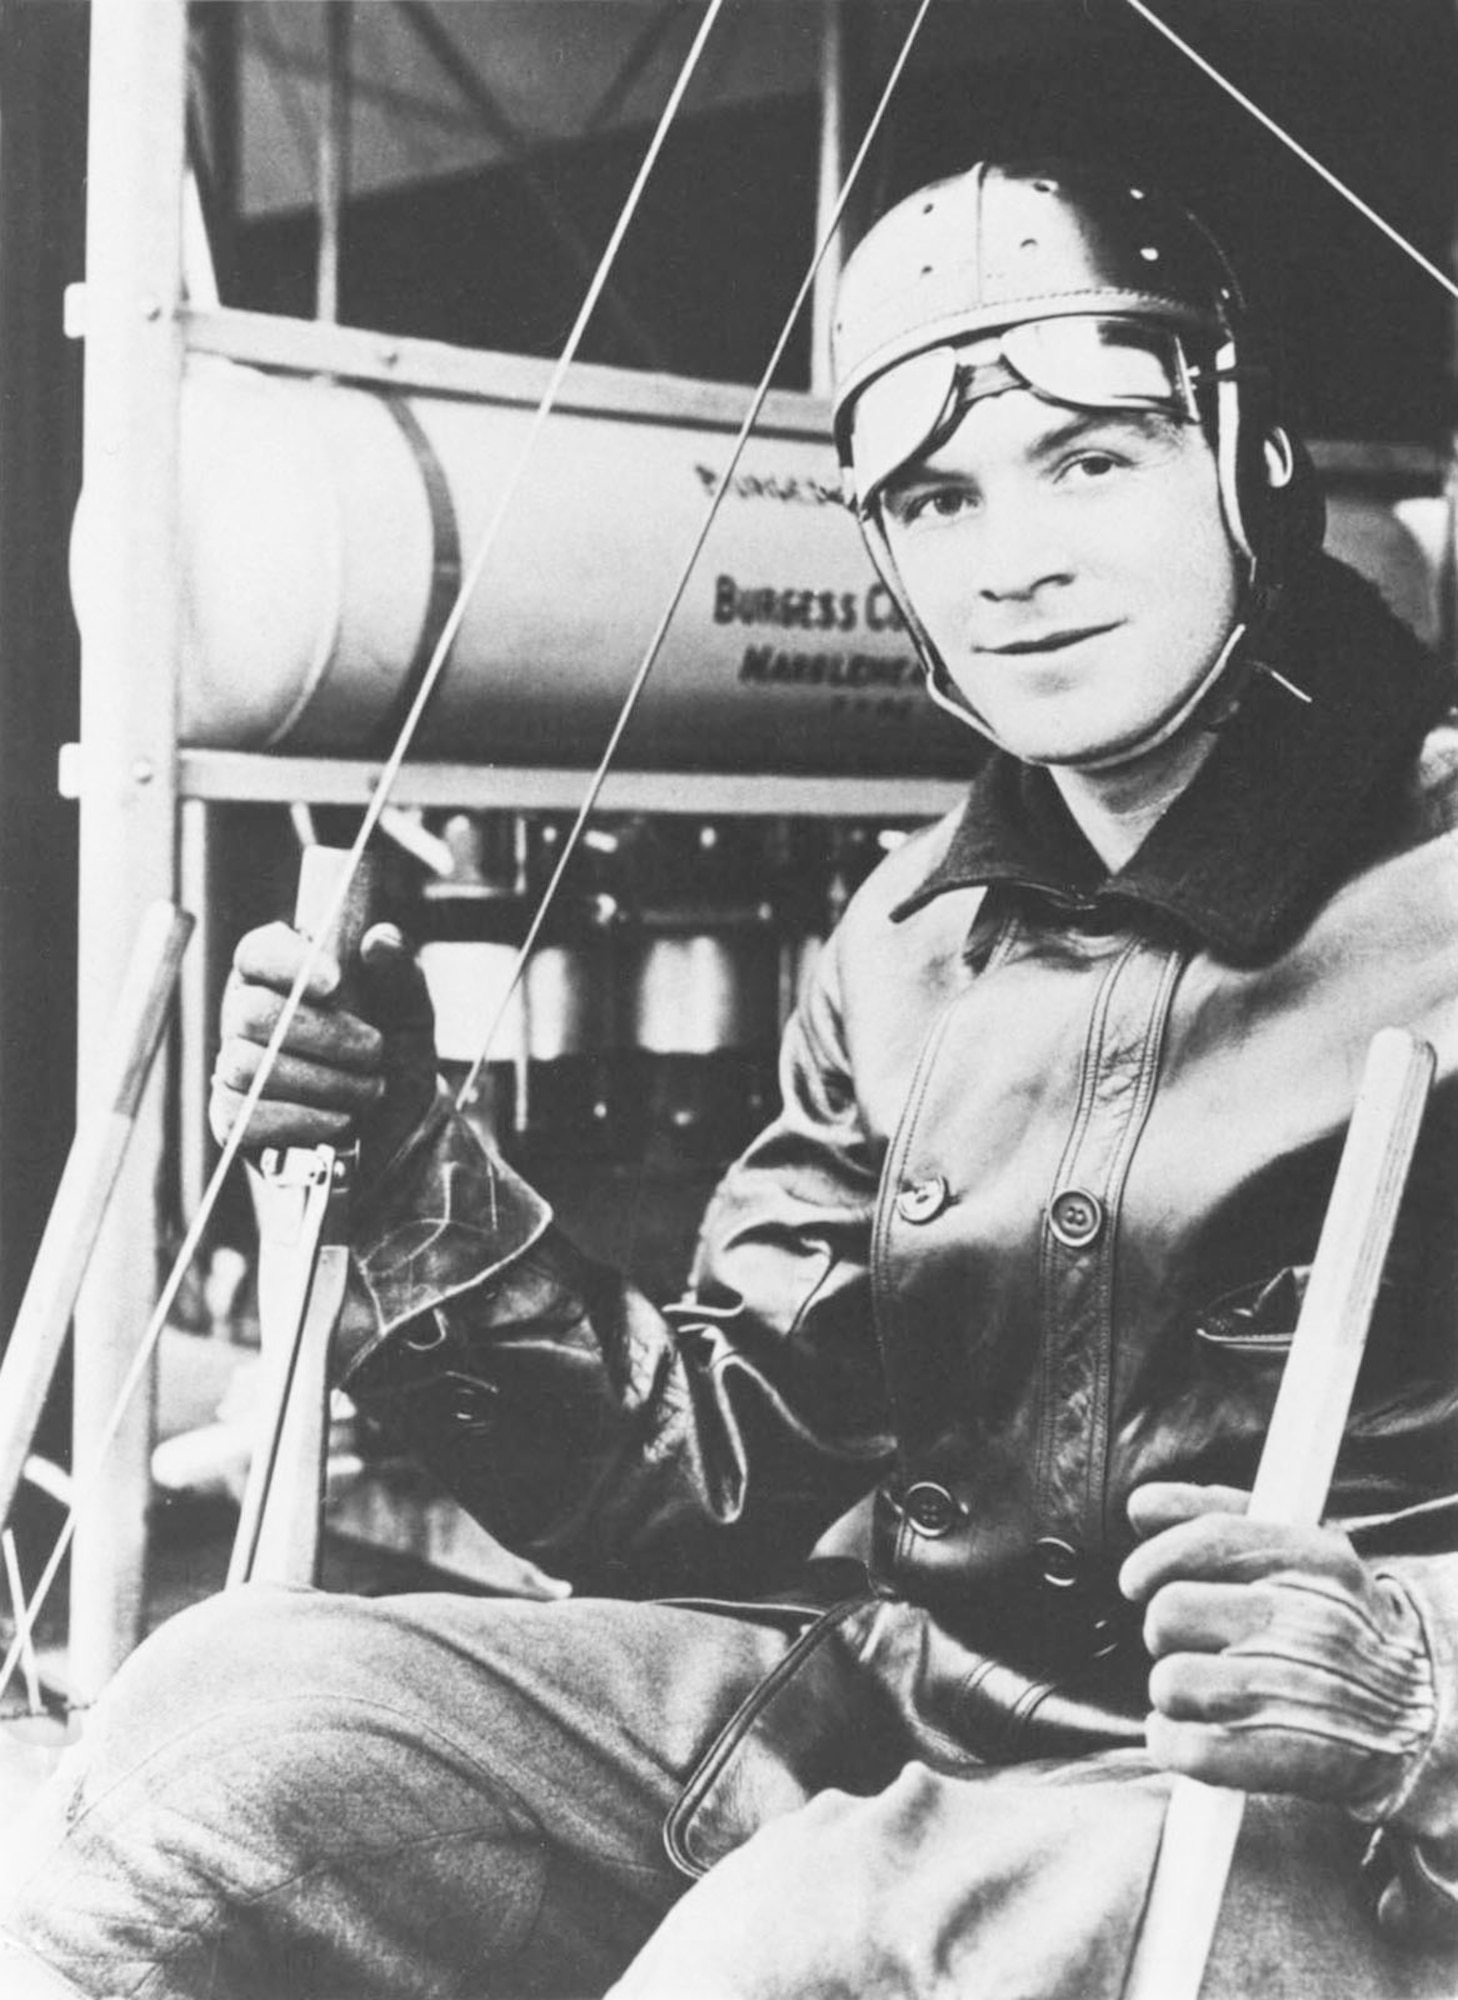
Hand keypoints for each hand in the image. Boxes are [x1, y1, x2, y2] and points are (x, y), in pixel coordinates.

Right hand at [211, 920, 436, 1179]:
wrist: (396, 1133)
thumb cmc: (393, 1060)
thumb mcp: (411, 1014)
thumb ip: (402, 972)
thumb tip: (380, 939)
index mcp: (281, 974)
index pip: (257, 951)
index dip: (289, 963)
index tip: (335, 982)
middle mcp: (246, 1013)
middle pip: (251, 1013)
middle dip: (323, 1036)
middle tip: (374, 1051)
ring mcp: (233, 1065)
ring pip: (248, 1067)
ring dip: (321, 1083)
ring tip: (367, 1090)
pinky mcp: (232, 1117)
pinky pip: (242, 1116)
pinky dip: (300, 1120)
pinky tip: (338, 1119)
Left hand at [1120, 1482, 1435, 1817]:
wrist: (1421, 1710)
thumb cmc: (1334, 1621)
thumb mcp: (1297, 1549)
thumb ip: (1216, 1516)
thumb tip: (1142, 1504)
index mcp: (1312, 1559)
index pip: (1208, 1539)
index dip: (1155, 1559)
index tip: (1137, 1580)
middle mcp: (1306, 1620)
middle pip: (1170, 1612)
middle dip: (1164, 1630)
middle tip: (1190, 1642)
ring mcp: (1300, 1691)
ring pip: (1171, 1681)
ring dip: (1169, 1690)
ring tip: (1198, 1691)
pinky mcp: (1291, 1757)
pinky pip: (1191, 1748)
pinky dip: (1171, 1743)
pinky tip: (1184, 1734)